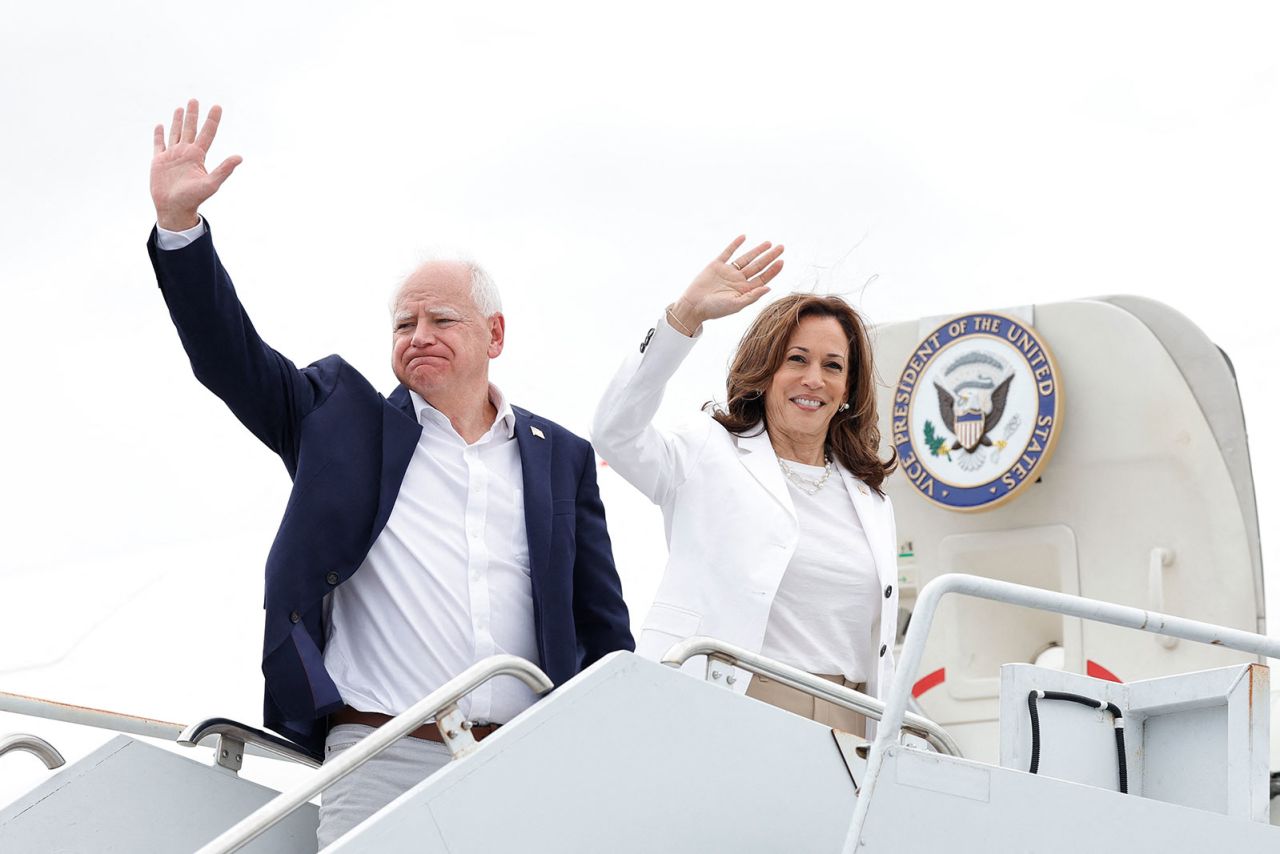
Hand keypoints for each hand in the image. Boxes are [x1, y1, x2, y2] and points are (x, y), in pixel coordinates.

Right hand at [150, 99, 241, 230]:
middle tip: (194, 100)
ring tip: (180, 108)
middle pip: (190, 128)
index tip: (217, 106)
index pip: (207, 133)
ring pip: (175, 133)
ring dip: (177, 120)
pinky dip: (159, 135)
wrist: (174, 209)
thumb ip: (224, 169)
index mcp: (198, 156)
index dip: (212, 120)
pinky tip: (160, 126)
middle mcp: (186, 153)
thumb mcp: (211, 183)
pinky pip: (159, 144)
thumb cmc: (194, 198)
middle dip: (193, 115)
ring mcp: (172, 156)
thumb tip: (240, 157)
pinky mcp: (159, 161)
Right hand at [670, 236, 784, 333]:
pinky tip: (743, 237)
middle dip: (770, 257)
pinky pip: (728, 252)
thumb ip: (752, 296)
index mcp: (744, 290)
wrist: (693, 305)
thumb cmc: (714, 309)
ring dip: (757, 250)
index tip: (782, 261)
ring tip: (769, 243)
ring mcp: (728, 272)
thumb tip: (769, 288)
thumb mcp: (735, 305)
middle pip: (758, 266)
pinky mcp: (716, 265)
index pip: (763, 278)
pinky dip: (735, 244)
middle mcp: (738, 280)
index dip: (773, 270)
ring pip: (746, 258)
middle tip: (781, 247)